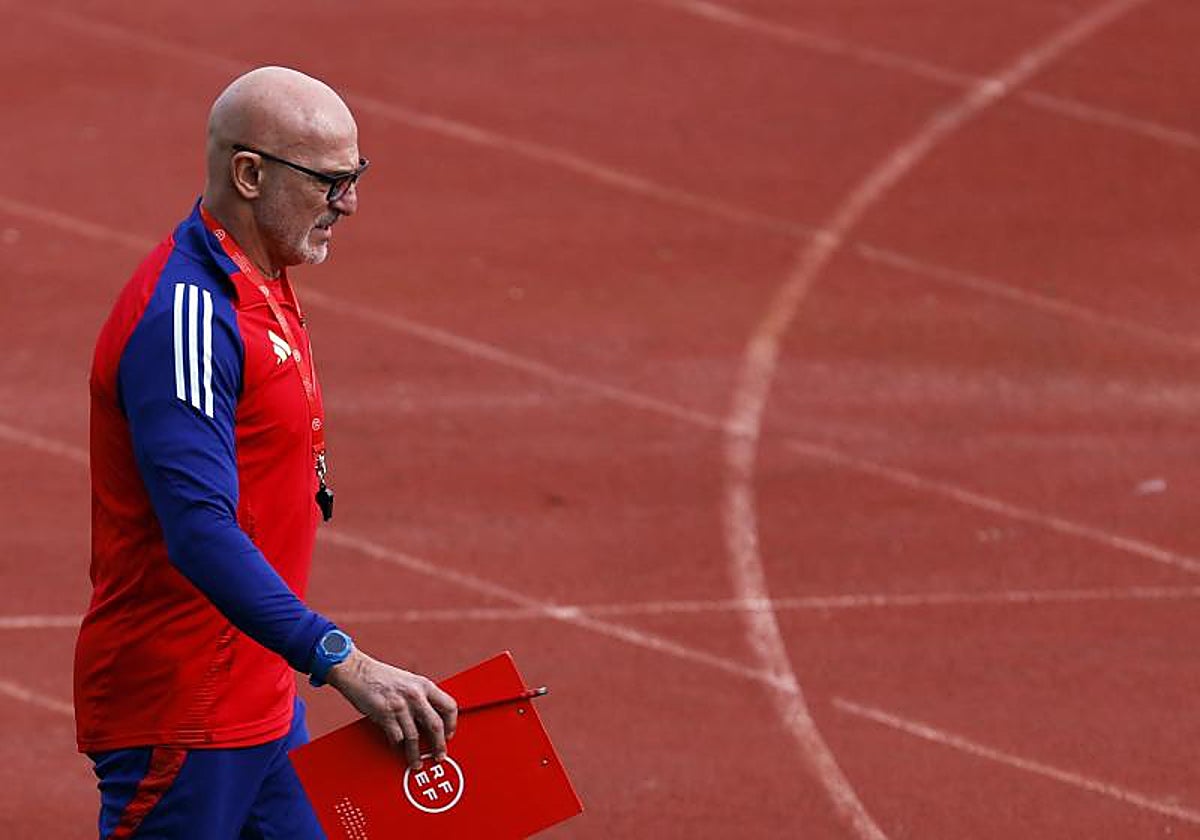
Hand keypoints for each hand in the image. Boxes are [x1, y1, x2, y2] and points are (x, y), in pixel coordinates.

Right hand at [326, 648, 457, 769]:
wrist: (357, 670)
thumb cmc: (381, 676)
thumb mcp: (409, 681)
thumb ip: (420, 697)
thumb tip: (428, 719)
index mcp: (424, 685)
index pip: (449, 706)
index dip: (452, 724)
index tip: (449, 735)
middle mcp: (415, 695)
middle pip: (436, 725)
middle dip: (439, 745)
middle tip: (439, 755)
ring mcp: (400, 705)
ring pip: (415, 737)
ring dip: (416, 754)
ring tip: (416, 762)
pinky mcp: (385, 714)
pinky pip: (396, 737)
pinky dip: (398, 746)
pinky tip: (398, 749)